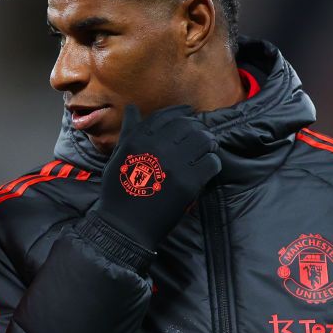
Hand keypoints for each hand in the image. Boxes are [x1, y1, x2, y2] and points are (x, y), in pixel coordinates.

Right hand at [93, 104, 219, 250]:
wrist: (125, 225)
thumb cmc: (120, 189)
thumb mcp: (119, 155)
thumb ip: (129, 130)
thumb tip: (132, 107)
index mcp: (139, 139)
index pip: (166, 115)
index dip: (181, 111)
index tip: (189, 113)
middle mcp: (157, 147)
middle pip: (188, 125)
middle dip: (197, 127)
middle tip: (200, 135)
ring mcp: (174, 165)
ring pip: (204, 140)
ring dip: (208, 142)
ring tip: (207, 149)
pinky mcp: (189, 183)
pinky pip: (211, 162)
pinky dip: (213, 162)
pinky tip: (207, 167)